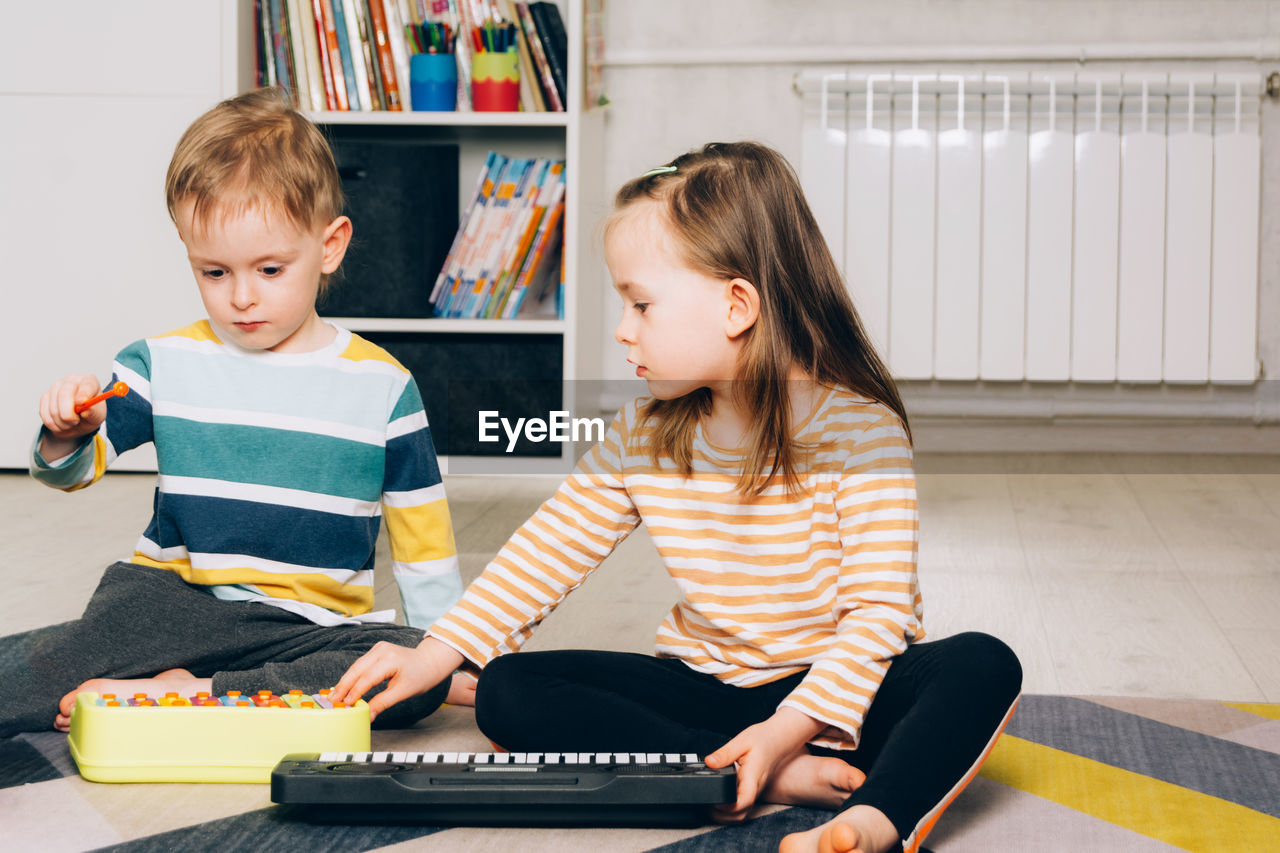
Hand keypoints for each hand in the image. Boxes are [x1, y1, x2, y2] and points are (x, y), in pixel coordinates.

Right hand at [38, 374, 105, 458]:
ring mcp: (56, 387)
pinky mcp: (45, 396)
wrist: (79, 421)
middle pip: (64, 394)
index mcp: (89, 380)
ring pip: (53, 408)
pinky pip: (45, 413)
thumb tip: (86, 411)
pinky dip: (53, 424)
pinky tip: (61, 424)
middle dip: (68, 414)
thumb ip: (93, 412)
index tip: (82, 403)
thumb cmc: (90, 415)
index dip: (83, 394)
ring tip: (71, 424)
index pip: (87, 384)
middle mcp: (72, 380)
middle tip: (75, 422)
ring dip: (62, 422)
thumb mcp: (98, 416)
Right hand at [330, 636, 463, 720]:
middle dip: (343, 686)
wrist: (429, 662)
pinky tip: (343, 687)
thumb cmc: (420, 676)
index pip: (367, 678)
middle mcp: (382, 650)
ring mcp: (378, 648)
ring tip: (333, 697)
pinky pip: (360, 665)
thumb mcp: (404, 692)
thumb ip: (383, 702)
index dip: (355, 692)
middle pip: (357, 670)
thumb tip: (368, 716)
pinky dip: (352, 676)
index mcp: (391, 659)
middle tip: (331, 701)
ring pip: (356, 666)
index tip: (345, 705)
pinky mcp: (376, 650)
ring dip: (344, 682)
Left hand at [704, 707, 824, 821]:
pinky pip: (743, 808)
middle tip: (706, 805)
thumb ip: (725, 753)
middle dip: (722, 816)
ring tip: (710, 805)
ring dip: (725, 816)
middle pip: (741, 814)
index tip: (715, 803)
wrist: (779, 740)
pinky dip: (730, 811)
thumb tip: (709, 762)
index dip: (729, 806)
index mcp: (753, 776)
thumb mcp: (742, 741)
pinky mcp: (752, 791)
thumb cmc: (763, 739)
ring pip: (742, 815)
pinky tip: (719, 801)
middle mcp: (755, 788)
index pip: (745, 800)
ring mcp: (755, 792)